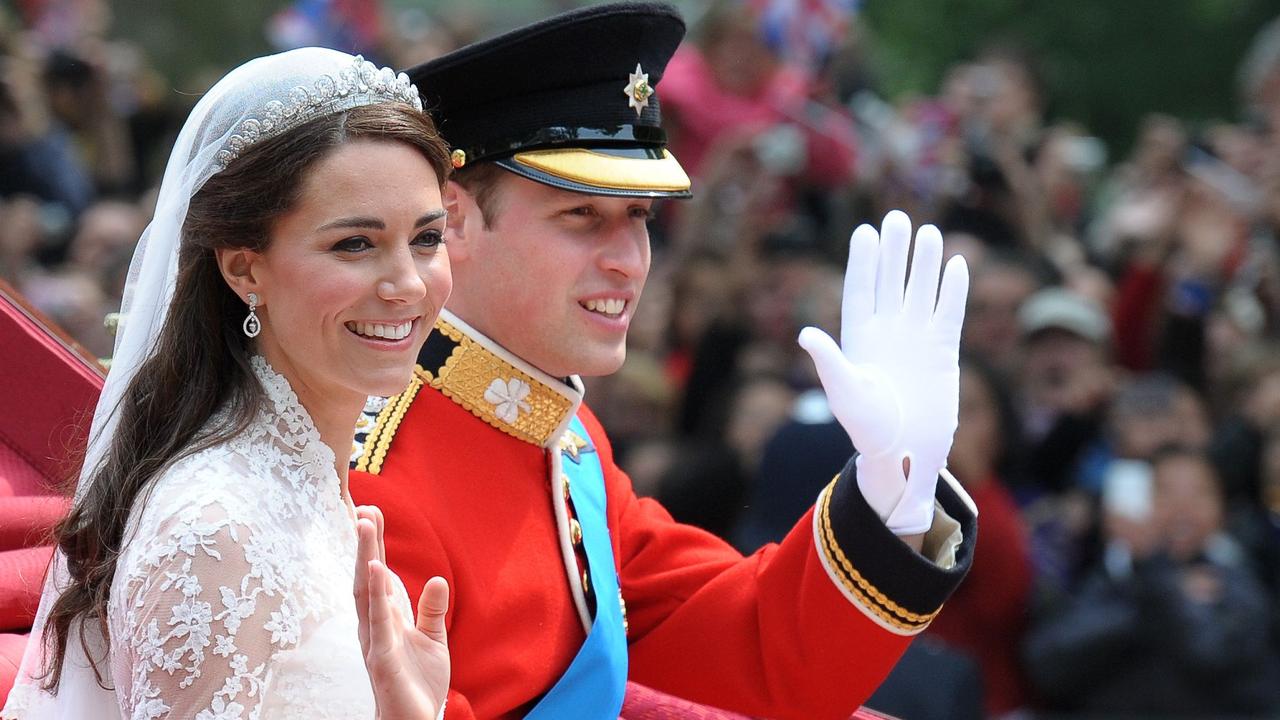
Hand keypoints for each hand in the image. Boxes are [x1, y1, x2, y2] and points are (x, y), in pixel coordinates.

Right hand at [355, 506, 449, 719]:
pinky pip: (378, 620)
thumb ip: (432, 611)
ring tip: (366, 525)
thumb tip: (436, 579)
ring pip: (366, 592)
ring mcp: (375, 640)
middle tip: (365, 508)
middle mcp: (375, 626)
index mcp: (387, 620)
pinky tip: (373, 568)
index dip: (375, 546)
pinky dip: (374, 592)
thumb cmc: (418, 685)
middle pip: (367, 577)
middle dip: (366, 543)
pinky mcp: (382, 657)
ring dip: (366, 556)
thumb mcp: (432, 641)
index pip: (379, 576)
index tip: (371, 513)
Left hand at [798, 210, 968, 534]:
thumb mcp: (844, 393)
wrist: (903, 450)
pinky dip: (953, 290)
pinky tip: (956, 264)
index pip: (860, 290)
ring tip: (928, 232)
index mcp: (858, 337)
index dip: (863, 262)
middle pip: (890, 281)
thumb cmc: (866, 427)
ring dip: (924, 264)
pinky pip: (948, 312)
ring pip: (921, 291)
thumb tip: (806, 334)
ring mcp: (915, 338)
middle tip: (896, 219)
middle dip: (893, 252)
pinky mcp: (943, 350)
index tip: (865, 232)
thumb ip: (829, 362)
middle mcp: (887, 330)